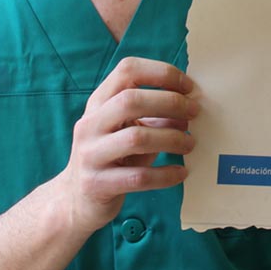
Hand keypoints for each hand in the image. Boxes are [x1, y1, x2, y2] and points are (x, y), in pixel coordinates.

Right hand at [55, 57, 198, 233]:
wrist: (76, 199)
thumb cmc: (115, 155)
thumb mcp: (131, 129)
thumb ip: (157, 115)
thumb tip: (191, 106)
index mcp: (99, 102)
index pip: (127, 70)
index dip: (161, 73)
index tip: (188, 86)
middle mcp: (90, 124)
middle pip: (130, 101)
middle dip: (170, 103)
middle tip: (194, 113)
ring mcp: (90, 155)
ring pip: (136, 138)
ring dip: (171, 139)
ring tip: (190, 144)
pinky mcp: (97, 185)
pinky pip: (138, 177)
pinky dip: (165, 174)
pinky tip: (181, 173)